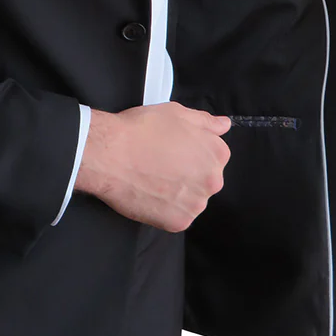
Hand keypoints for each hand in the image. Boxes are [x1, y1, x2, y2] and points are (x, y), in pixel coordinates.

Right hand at [74, 102, 232, 231]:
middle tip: (161, 164)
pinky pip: (176, 217)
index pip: (214, 156)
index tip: (174, 150)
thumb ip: (205, 121)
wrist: (111, 154)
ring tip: (153, 180)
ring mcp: (196, 204)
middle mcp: (213, 181)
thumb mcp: (176, 113)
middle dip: (188, 174)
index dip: (192, 152)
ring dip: (178, 194)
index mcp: (217, 154)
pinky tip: (150, 194)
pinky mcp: (178, 223)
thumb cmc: (142, 129)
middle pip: (205, 180)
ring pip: (191, 200)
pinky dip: (165, 210)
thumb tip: (224, 125)